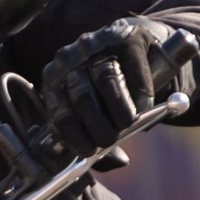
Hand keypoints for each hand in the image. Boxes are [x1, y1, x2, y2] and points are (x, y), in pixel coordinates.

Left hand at [38, 20, 195, 157]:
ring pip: (107, 80)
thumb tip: (118, 162)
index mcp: (55, 81)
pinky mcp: (126, 37)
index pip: (60, 114)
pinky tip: (145, 104)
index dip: (76, 137)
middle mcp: (70, 58)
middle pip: (82, 97)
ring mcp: (97, 43)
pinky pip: (134, 68)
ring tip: (128, 122)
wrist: (134, 46)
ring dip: (121, 110)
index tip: (90, 151)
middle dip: (99, 126)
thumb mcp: (95, 111)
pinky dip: (141, 92)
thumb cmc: (111, 88)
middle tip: (111, 138)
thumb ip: (98, 136)